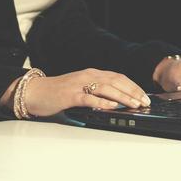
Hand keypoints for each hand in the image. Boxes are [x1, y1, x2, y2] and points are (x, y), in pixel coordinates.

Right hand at [21, 69, 149, 116]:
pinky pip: (89, 98)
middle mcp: (87, 76)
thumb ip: (96, 91)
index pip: (118, 77)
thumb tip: (116, 101)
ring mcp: (79, 85)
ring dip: (123, 97)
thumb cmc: (58, 92)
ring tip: (134, 104)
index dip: (133, 86)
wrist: (35, 92)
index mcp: (91, 73)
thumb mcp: (81, 88)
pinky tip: (112, 107)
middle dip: (133, 92)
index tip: (144, 96)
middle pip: (116, 81)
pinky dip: (102, 102)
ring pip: (106, 88)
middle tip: (145, 102)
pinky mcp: (70, 95)